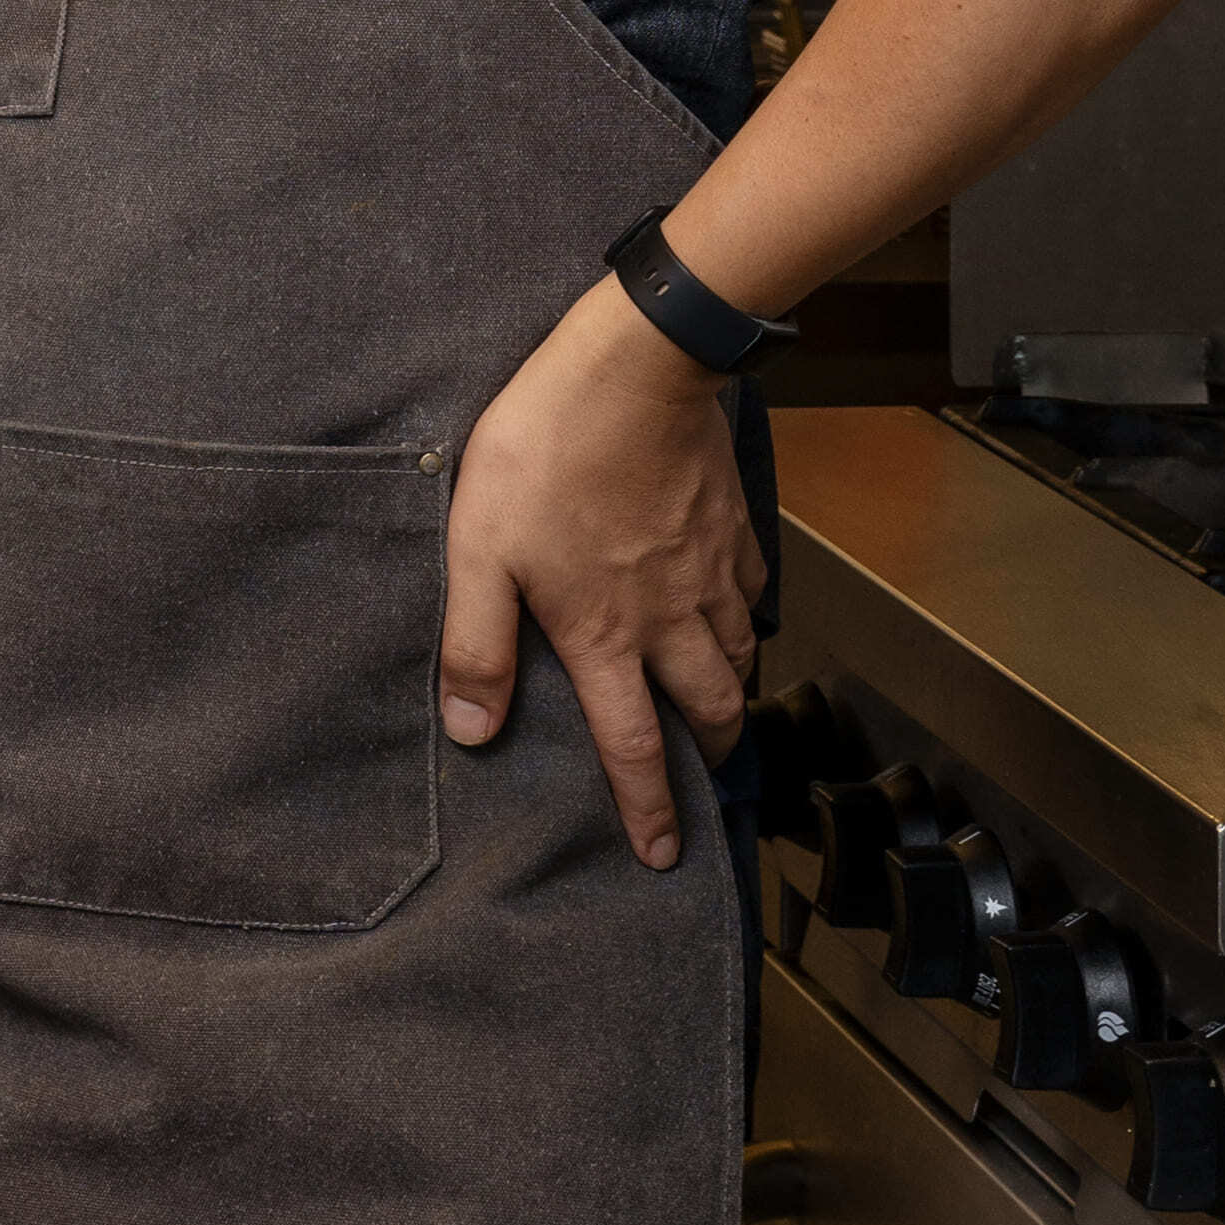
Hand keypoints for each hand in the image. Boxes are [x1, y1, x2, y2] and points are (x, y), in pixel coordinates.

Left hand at [438, 277, 765, 868]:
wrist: (637, 369)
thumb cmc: (545, 455)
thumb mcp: (480, 549)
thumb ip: (476, 645)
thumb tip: (473, 733)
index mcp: (605, 634)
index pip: (631, 743)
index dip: (647, 807)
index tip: (664, 855)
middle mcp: (671, 617)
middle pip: (708, 710)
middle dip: (708, 754)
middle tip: (705, 779)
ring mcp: (712, 571)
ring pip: (738, 655)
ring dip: (730, 691)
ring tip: (717, 707)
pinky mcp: (732, 524)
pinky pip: (751, 593)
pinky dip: (746, 619)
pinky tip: (734, 614)